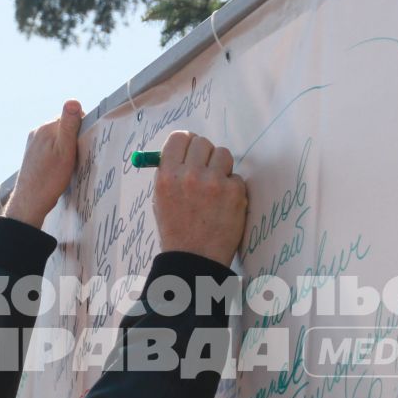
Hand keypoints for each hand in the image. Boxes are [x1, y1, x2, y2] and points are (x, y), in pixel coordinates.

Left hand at [3, 100, 83, 226]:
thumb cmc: (50, 178)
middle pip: (64, 128)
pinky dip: (58, 155)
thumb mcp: (65, 151)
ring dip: (66, 148)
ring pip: (58, 139)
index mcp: (46, 128)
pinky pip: (51, 148)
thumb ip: (69, 126)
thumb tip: (73, 101)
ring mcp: (33, 143)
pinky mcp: (32, 154)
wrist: (30, 201)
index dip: (82, 130)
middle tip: (77, 158)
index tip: (84, 146)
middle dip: (74, 139)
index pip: (72, 117)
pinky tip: (58, 168)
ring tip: (68, 165)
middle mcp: (37, 132)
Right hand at [152, 131, 247, 265]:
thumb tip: (183, 147)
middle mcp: (189, 175)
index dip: (187, 142)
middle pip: (202, 142)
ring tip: (215, 189)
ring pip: (223, 154)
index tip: (191, 150)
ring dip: (221, 167)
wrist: (195, 260)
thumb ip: (170, 172)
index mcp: (167, 175)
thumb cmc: (177, 231)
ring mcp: (213, 183)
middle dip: (205, 154)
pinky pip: (236, 177)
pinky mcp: (234, 192)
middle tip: (206, 170)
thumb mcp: (160, 200)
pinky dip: (232, 189)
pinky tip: (224, 206)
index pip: (179, 138)